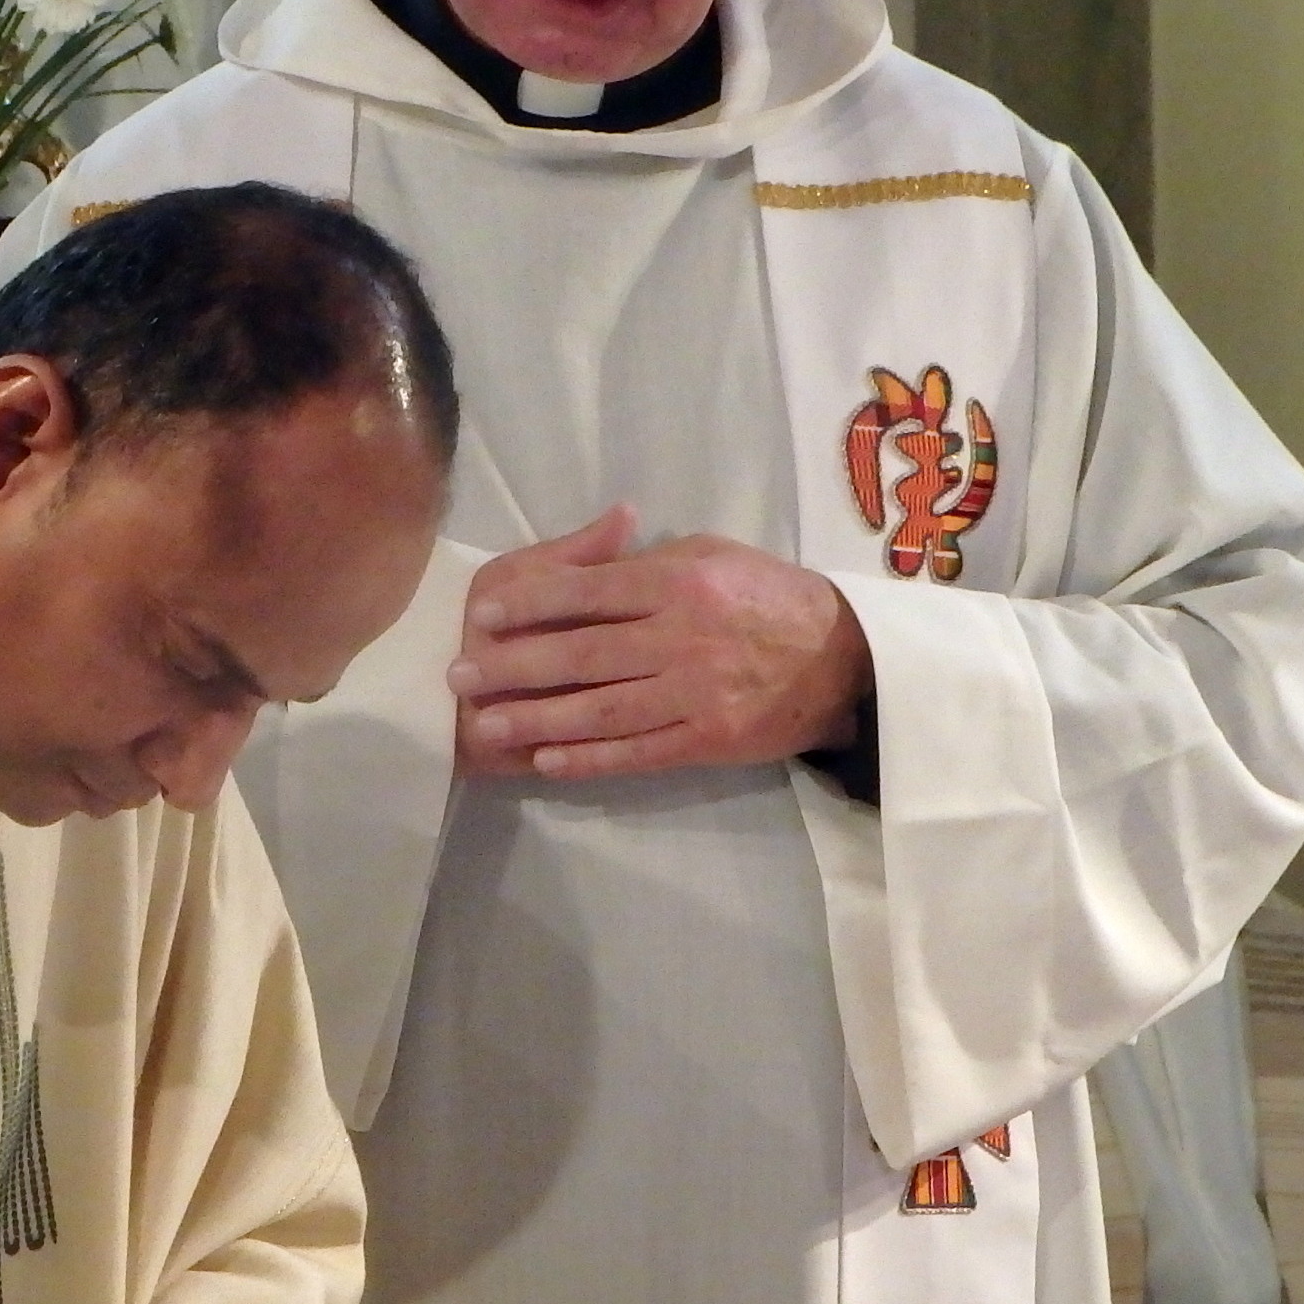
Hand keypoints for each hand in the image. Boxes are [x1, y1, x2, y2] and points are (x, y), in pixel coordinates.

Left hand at [451, 509, 870, 779]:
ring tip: (486, 724)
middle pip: (582, 653)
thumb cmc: (768, 596)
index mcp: (679, 582)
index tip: (483, 613)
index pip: (590, 591)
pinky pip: (638, 752)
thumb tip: (597, 543)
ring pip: (601, 709)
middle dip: (515, 665)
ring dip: (537, 718)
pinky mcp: (707, 738)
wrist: (844, 658)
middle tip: (460, 674)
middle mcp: (681, 636)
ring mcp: (693, 692)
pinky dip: (589, 758)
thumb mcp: (714, 553)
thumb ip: (649, 556)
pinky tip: (545, 760)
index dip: (531, 603)